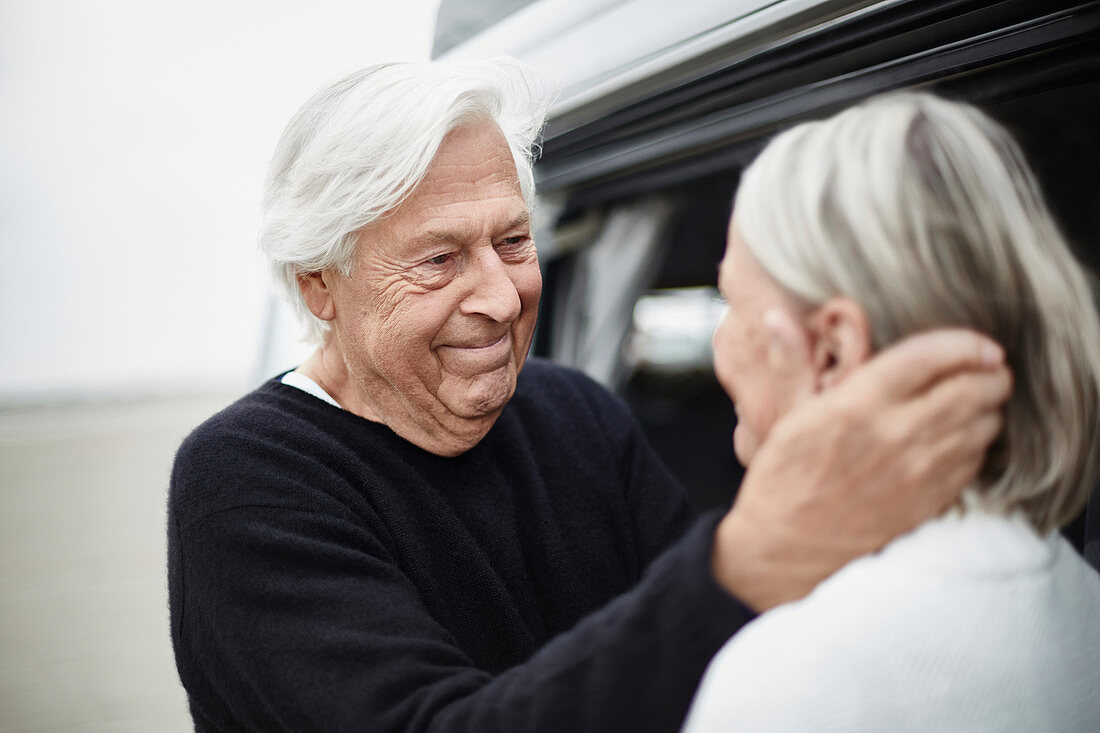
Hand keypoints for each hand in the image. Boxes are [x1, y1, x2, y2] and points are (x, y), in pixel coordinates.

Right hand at [712, 328, 1011, 611]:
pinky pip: (974, 463)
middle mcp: (895, 435)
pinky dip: (979, 444)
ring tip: (981, 399)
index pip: (930, 357)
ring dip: (989, 408)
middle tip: (991, 368)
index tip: (977, 344)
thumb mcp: (781, 416)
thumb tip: (779, 319)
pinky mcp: (927, 501)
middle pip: (971, 390)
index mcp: (857, 405)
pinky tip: (966, 438)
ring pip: (982, 427)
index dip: (965, 344)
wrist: (785, 550)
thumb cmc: (781, 481)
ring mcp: (917, 472)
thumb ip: (791, 363)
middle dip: (990, 373)